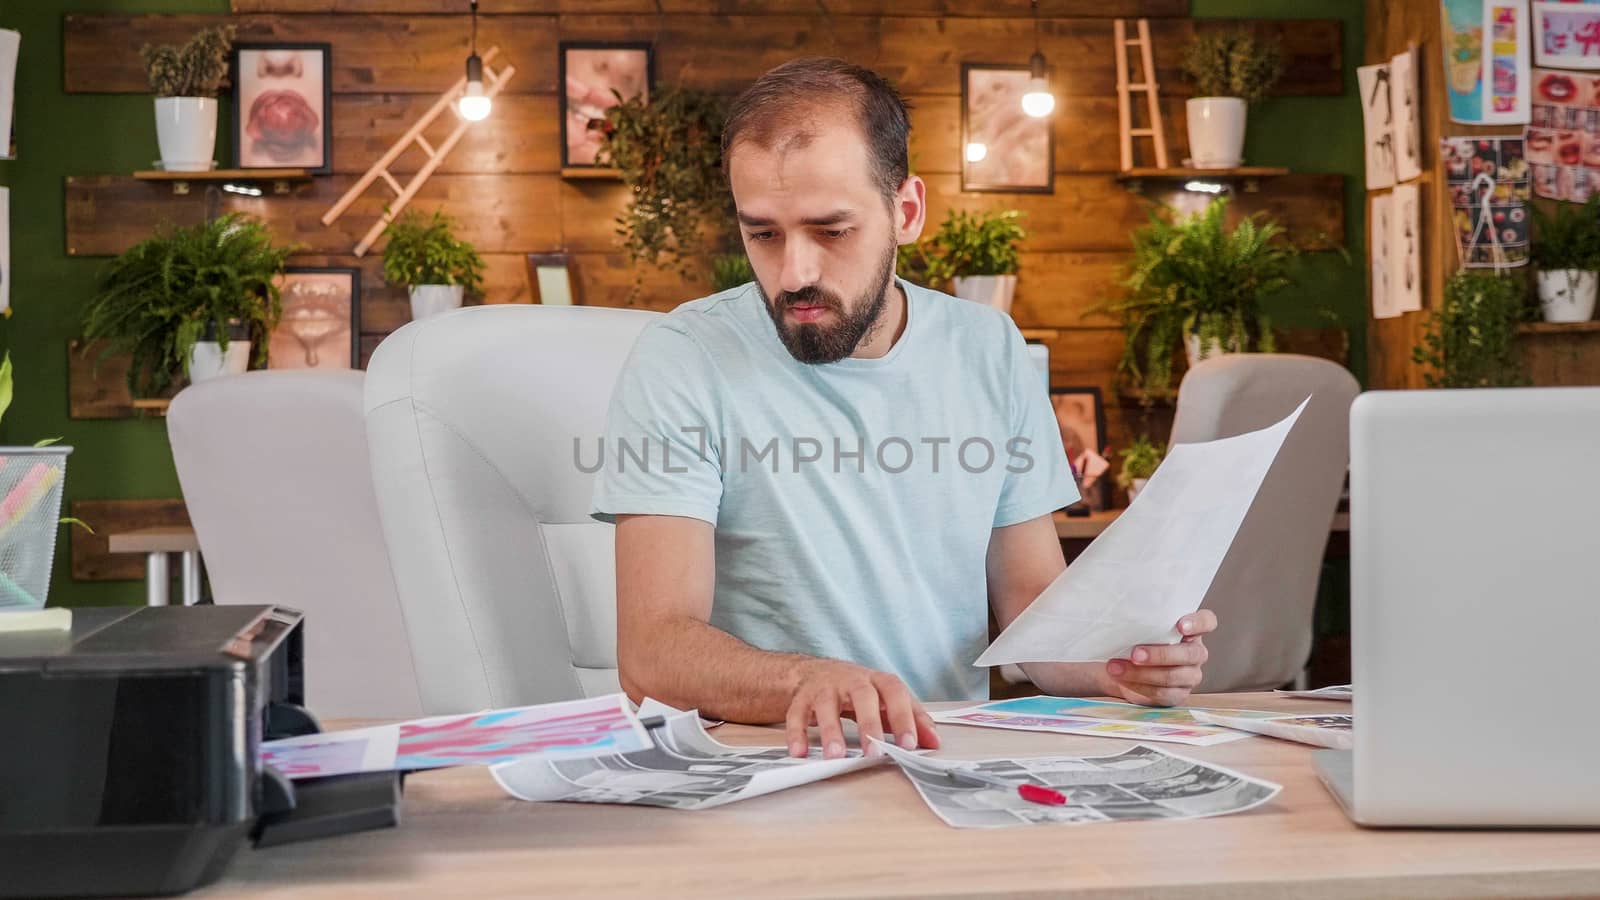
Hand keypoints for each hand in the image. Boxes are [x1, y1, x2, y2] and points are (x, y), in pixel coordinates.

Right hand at [784, 659, 940, 758]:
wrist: (816, 673)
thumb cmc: (860, 691)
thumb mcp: (888, 699)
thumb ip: (912, 718)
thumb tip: (935, 741)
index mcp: (877, 681)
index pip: (895, 694)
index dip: (904, 718)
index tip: (910, 744)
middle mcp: (851, 681)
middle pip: (862, 696)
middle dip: (868, 724)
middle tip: (873, 752)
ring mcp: (825, 688)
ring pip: (826, 705)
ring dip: (830, 731)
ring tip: (834, 756)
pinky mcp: (802, 698)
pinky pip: (796, 714)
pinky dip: (796, 734)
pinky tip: (800, 752)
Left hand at [1102, 611, 1217, 707]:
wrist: (1125, 667)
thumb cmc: (1136, 640)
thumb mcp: (1142, 628)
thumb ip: (1144, 622)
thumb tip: (1124, 618)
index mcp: (1192, 630)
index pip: (1207, 622)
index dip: (1197, 623)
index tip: (1180, 626)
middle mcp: (1196, 652)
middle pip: (1190, 654)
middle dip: (1160, 654)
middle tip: (1135, 654)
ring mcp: (1190, 675)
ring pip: (1172, 676)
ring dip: (1141, 673)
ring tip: (1116, 668)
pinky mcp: (1178, 694)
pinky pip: (1162, 693)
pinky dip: (1138, 686)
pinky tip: (1122, 679)